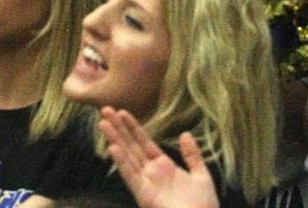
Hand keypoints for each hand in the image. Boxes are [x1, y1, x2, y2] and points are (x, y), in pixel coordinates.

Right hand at [99, 107, 218, 207]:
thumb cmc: (204, 206)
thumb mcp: (200, 174)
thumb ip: (192, 154)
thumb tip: (185, 134)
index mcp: (164, 167)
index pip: (144, 142)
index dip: (133, 127)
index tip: (122, 112)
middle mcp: (151, 173)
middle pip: (131, 146)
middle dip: (118, 128)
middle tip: (105, 109)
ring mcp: (146, 183)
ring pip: (127, 157)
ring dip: (115, 140)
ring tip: (103, 123)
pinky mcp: (143, 195)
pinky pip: (130, 176)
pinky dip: (121, 162)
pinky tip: (112, 148)